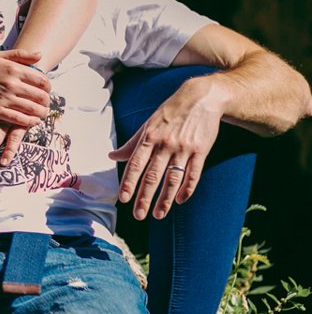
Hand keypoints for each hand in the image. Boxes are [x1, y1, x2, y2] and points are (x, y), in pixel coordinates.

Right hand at [0, 49, 50, 126]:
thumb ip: (20, 55)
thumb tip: (40, 55)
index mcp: (14, 69)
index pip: (42, 81)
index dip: (48, 88)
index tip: (45, 91)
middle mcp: (11, 84)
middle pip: (41, 96)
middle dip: (47, 102)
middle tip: (45, 104)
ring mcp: (4, 99)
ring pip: (33, 109)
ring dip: (41, 113)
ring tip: (41, 113)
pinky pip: (19, 119)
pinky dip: (30, 122)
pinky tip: (32, 121)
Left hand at [109, 76, 224, 218]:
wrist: (200, 98)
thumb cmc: (170, 112)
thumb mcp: (147, 124)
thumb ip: (131, 143)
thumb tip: (112, 157)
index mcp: (149, 137)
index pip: (135, 164)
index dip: (129, 182)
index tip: (122, 198)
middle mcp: (165, 144)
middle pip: (153, 175)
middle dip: (144, 197)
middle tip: (138, 215)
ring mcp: (184, 148)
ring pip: (172, 178)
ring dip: (165, 199)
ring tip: (158, 214)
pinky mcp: (201, 150)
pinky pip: (193, 174)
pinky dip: (187, 189)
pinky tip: (180, 200)